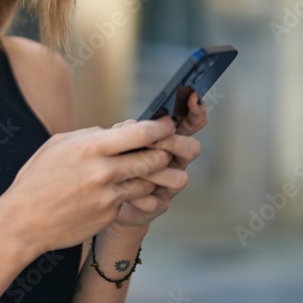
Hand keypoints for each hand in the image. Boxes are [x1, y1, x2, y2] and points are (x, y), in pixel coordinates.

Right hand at [0, 118, 175, 254]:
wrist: (24, 221)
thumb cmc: (36, 179)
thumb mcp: (57, 145)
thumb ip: (89, 135)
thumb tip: (115, 131)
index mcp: (90, 147)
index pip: (140, 133)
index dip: (160, 128)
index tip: (166, 125)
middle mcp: (103, 171)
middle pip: (154, 158)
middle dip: (162, 153)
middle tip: (160, 150)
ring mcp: (109, 196)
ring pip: (148, 182)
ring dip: (150, 176)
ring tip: (140, 171)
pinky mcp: (110, 215)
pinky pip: (131, 200)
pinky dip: (130, 194)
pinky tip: (116, 192)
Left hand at [113, 89, 207, 228]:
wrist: (106, 196)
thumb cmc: (117, 161)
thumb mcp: (121, 139)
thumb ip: (129, 130)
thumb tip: (130, 125)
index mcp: (168, 140)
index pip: (190, 122)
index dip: (195, 110)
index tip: (192, 96)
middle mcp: (174, 161)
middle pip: (192, 148)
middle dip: (173, 142)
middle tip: (152, 141)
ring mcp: (169, 185)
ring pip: (180, 178)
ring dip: (156, 172)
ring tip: (133, 169)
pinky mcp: (157, 206)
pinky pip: (155, 202)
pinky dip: (139, 196)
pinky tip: (125, 193)